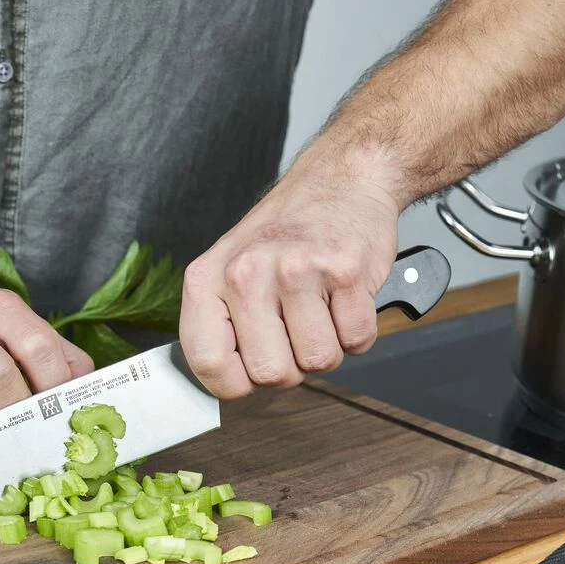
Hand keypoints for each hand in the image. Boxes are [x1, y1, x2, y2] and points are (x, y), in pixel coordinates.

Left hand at [179, 145, 400, 398]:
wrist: (341, 180)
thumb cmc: (283, 234)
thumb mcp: (228, 271)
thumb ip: (217, 327)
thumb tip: (222, 383)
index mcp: (209, 279)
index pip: (207, 362)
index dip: (234, 382)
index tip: (249, 371)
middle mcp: (247, 273)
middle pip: (270, 374)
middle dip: (290, 368)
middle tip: (294, 333)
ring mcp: (297, 270)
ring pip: (318, 362)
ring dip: (327, 348)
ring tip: (320, 309)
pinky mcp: (346, 271)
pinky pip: (357, 340)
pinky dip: (356, 331)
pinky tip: (343, 300)